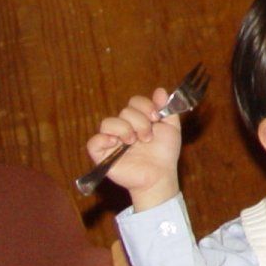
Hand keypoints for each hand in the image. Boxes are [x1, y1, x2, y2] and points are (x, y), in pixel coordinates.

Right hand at [86, 88, 184, 210]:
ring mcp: (112, 141)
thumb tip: (160, 90)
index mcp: (138, 120)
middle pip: (124, 111)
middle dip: (140, 122)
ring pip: (108, 122)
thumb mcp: (171, 129)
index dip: (145, 106)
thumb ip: (167, 110)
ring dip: (125, 130)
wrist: (160, 175)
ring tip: (134, 142)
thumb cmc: (164, 154)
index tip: (156, 118)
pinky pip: (93, 141)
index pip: (134, 102)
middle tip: (147, 137)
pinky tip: (117, 144)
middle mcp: (123, 128)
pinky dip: (104, 140)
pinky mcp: (102, 155)